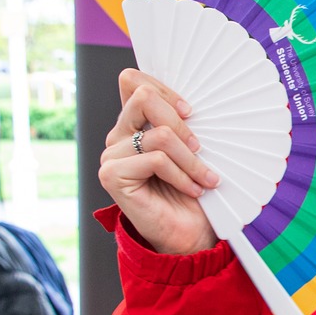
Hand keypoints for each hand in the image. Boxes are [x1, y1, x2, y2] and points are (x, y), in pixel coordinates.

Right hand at [98, 68, 221, 254]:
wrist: (189, 234)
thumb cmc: (193, 190)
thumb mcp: (192, 148)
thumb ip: (182, 122)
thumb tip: (193, 100)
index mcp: (134, 124)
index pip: (133, 80)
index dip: (164, 88)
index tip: (190, 112)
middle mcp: (118, 136)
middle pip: (143, 97)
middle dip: (181, 122)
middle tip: (200, 147)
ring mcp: (112, 155)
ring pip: (160, 134)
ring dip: (191, 159)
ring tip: (204, 178)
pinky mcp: (112, 176)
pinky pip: (157, 160)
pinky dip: (183, 175)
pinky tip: (193, 190)